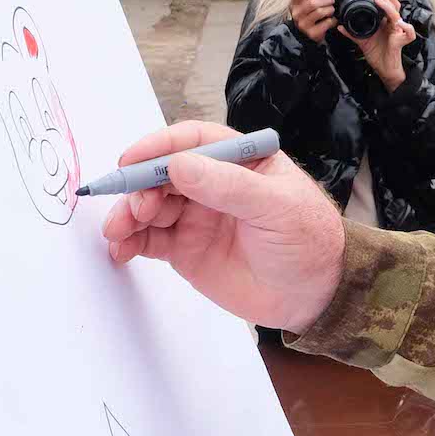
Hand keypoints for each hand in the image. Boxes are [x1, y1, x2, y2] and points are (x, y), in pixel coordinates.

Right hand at [101, 121, 343, 331]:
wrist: (314, 295)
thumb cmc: (309, 240)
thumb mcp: (277, 207)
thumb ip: (228, 186)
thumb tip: (178, 165)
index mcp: (241, 160)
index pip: (194, 140)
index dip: (160, 146)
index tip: (133, 159)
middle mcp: (214, 183)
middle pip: (163, 173)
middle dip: (140, 185)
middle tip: (134, 206)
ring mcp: (197, 215)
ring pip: (151, 205)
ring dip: (129, 213)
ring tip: (120, 230)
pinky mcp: (186, 248)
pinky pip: (149, 239)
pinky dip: (129, 241)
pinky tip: (121, 249)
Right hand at [290, 0, 334, 44]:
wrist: (303, 33)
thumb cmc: (307, 10)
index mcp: (295, 0)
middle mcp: (297, 12)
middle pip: (313, 3)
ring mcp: (303, 23)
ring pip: (320, 12)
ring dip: (330, 9)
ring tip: (331, 9)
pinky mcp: (312, 33)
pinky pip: (325, 24)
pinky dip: (332, 20)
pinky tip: (332, 19)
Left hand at [344, 0, 415, 91]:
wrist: (384, 69)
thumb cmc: (378, 54)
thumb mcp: (362, 41)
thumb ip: (352, 33)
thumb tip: (340, 26)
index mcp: (385, 23)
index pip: (387, 5)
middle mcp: (393, 25)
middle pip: (394, 6)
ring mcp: (398, 32)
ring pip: (398, 15)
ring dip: (389, 7)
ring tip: (379, 1)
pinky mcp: (401, 41)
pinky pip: (409, 33)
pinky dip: (406, 27)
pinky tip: (399, 23)